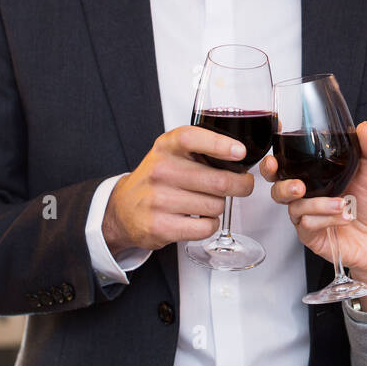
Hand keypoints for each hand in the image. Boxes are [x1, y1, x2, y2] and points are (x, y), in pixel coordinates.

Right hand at [102, 125, 255, 252]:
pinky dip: (211, 224)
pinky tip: (200, 218)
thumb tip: (239, 157)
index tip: (240, 152)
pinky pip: (205, 227)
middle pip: (218, 181)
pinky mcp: (160, 227)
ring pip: (216, 205)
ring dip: (220, 206)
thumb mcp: (171, 154)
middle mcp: (160, 171)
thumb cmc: (157, 179)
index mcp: (166, 147)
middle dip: (240, 185)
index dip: (219, 144)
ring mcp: (158, 200)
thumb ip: (200, 149)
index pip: (191, 138)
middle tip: (243, 184)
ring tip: (207, 202)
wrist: (123, 208)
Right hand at [260, 121, 366, 299]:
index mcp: (314, 177)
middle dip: (282, 185)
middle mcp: (306, 196)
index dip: (272, 161)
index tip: (274, 155)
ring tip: (340, 203)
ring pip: (293, 208)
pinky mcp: (311, 236)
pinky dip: (325, 219)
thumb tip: (363, 127)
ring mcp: (307, 217)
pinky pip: (306, 225)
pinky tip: (342, 216)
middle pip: (277, 188)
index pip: (285, 166)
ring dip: (316, 204)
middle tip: (299, 186)